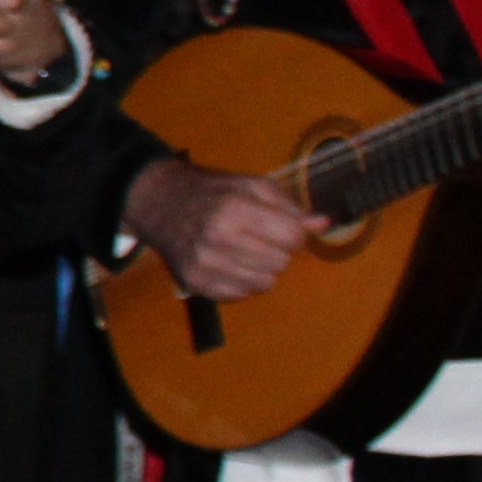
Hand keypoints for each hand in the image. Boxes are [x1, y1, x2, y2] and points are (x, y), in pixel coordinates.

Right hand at [127, 156, 318, 302]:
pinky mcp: (195, 284)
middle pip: (281, 263)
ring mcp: (204, 264)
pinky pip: (241, 295)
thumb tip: (323, 224)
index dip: (293, 233)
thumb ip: (289, 205)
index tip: (281, 226)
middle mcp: (218, 238)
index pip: (292, 237)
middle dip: (278, 251)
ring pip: (265, 284)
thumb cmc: (211, 192)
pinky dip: (242, 282)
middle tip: (259, 237)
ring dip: (262, 270)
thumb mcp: (250, 185)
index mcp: (235, 208)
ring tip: (245, 252)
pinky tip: (229, 264)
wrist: (158, 203)